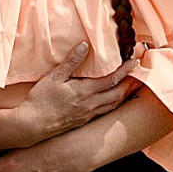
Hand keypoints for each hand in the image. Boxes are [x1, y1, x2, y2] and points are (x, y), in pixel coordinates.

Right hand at [14, 42, 137, 143]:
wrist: (31, 126)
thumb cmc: (40, 100)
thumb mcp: (53, 77)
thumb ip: (71, 62)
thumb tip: (85, 45)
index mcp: (84, 92)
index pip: (111, 80)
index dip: (125, 71)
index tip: (135, 62)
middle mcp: (90, 104)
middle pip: (117, 94)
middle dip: (130, 83)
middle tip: (140, 74)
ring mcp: (87, 115)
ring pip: (113, 105)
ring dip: (124, 95)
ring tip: (132, 87)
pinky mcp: (83, 121)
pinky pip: (105, 112)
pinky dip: (114, 105)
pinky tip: (113, 102)